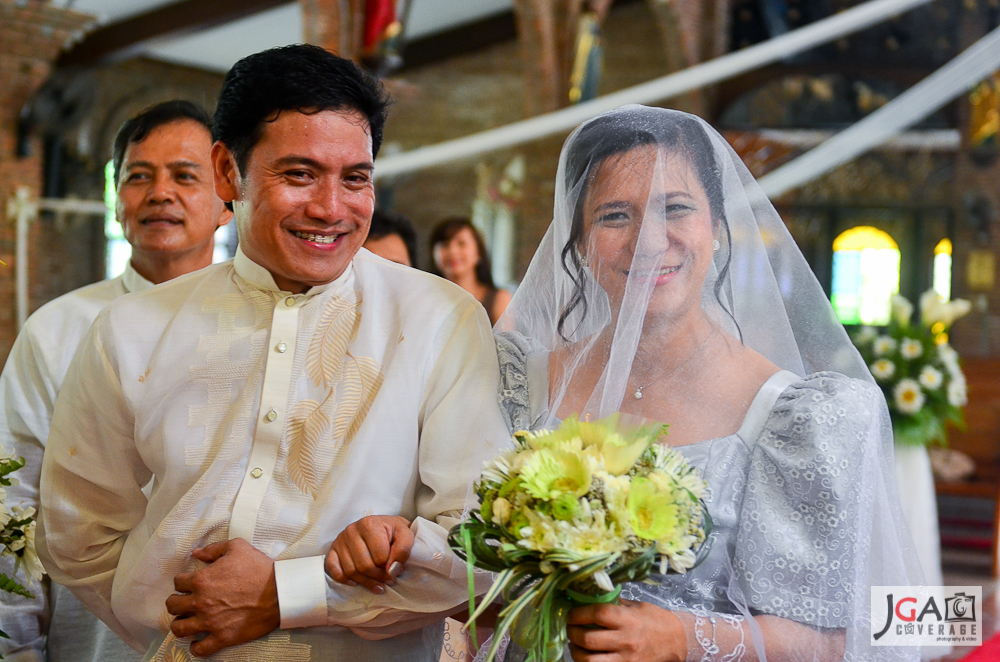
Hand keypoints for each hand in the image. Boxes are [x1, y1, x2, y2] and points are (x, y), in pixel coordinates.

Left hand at [166, 539, 279, 656]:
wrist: (279, 592)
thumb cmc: (259, 568)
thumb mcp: (237, 547)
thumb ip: (214, 549)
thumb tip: (196, 553)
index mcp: (202, 580)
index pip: (177, 582)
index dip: (182, 581)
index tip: (189, 584)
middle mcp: (200, 603)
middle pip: (173, 606)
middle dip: (176, 602)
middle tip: (184, 602)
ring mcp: (210, 622)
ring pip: (179, 628)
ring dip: (180, 624)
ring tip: (187, 621)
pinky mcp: (222, 637)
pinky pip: (199, 649)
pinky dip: (195, 646)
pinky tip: (198, 640)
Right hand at [324, 515, 412, 593]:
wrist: (383, 526)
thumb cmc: (394, 531)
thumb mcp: (405, 535)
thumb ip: (402, 551)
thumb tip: (391, 571)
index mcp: (369, 524)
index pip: (379, 556)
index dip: (390, 568)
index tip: (398, 571)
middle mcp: (351, 530)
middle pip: (364, 565)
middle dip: (378, 577)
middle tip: (389, 580)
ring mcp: (340, 540)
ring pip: (350, 571)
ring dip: (365, 582)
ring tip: (378, 584)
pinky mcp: (333, 549)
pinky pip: (332, 568)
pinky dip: (343, 579)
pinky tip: (355, 583)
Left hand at [566, 599, 685, 661]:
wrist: (676, 641)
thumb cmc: (655, 620)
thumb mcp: (635, 606)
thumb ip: (613, 603)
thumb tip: (588, 597)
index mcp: (628, 619)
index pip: (597, 614)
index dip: (578, 613)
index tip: (571, 614)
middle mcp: (626, 640)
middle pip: (588, 639)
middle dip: (572, 633)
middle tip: (570, 629)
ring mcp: (626, 659)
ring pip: (590, 660)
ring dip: (576, 653)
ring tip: (575, 645)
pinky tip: (588, 656)